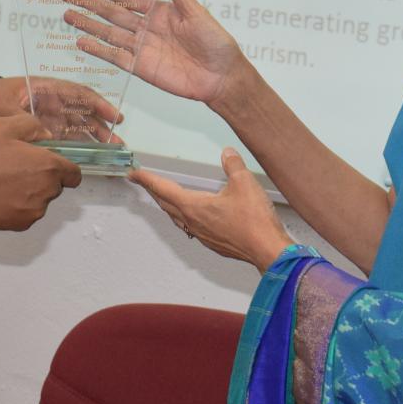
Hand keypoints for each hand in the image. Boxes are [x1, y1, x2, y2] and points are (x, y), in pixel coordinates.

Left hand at [0, 76, 123, 143]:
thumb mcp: (5, 106)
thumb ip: (24, 120)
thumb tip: (45, 137)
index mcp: (47, 89)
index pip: (79, 94)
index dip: (99, 105)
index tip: (114, 118)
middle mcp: (52, 103)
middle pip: (82, 114)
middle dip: (101, 128)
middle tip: (116, 145)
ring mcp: (48, 118)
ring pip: (76, 129)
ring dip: (92, 141)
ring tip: (107, 154)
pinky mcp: (41, 133)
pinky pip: (62, 140)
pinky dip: (74, 149)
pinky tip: (85, 160)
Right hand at [0, 114, 82, 230]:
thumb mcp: (5, 125)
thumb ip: (33, 126)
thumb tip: (46, 136)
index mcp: (49, 167)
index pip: (74, 174)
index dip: (64, 168)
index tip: (48, 163)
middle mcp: (47, 191)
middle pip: (55, 186)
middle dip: (43, 178)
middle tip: (18, 168)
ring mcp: (34, 211)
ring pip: (40, 201)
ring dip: (30, 193)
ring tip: (4, 183)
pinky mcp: (20, 224)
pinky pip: (26, 214)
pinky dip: (18, 207)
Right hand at [63, 0, 245, 106]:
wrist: (221, 77)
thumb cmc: (216, 43)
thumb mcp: (197, 13)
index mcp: (160, 11)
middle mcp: (147, 28)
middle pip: (112, 13)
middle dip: (89, 4)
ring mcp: (142, 48)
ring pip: (109, 33)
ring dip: (88, 25)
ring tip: (67, 16)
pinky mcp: (141, 67)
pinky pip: (115, 57)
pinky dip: (98, 50)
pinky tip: (81, 42)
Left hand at [129, 148, 291, 271]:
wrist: (268, 250)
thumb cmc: (254, 221)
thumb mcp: (244, 183)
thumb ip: (233, 165)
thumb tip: (227, 153)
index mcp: (193, 206)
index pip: (163, 189)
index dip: (147, 179)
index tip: (134, 174)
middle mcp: (193, 222)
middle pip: (166, 204)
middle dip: (154, 191)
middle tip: (145, 182)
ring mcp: (203, 235)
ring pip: (177, 218)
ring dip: (168, 206)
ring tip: (165, 197)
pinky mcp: (214, 243)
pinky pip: (191, 227)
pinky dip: (185, 217)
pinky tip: (194, 216)